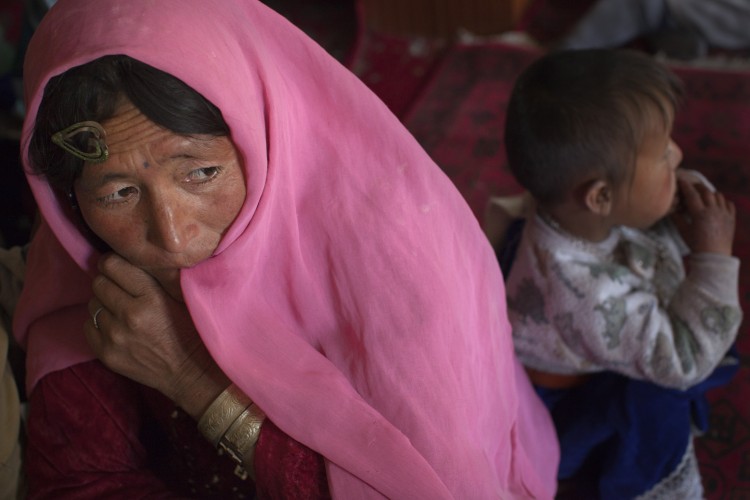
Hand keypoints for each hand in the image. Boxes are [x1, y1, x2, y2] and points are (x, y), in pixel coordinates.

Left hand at [85, 253, 228, 418]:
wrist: (191, 372)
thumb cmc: (190, 330)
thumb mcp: (180, 297)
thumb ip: (155, 276)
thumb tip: (129, 255)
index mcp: (150, 297)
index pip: (112, 265)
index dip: (113, 262)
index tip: (119, 266)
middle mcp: (129, 315)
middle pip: (98, 282)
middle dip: (108, 281)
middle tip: (122, 287)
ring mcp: (114, 337)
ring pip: (92, 304)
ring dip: (104, 303)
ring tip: (121, 308)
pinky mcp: (106, 354)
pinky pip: (87, 326)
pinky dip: (99, 322)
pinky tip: (116, 325)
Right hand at [671, 177, 735, 254]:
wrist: (714, 257)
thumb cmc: (696, 245)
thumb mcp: (683, 231)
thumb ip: (677, 218)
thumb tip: (671, 208)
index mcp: (700, 214)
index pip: (692, 194)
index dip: (685, 186)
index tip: (681, 180)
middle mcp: (713, 211)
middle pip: (706, 191)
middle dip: (698, 186)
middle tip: (692, 186)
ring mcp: (724, 214)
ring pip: (718, 196)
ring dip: (710, 193)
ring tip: (705, 195)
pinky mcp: (731, 218)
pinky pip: (729, 204)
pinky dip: (722, 201)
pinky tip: (717, 205)